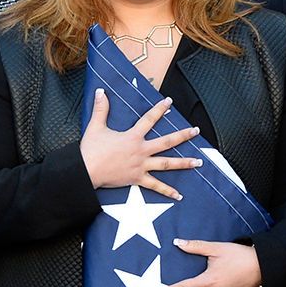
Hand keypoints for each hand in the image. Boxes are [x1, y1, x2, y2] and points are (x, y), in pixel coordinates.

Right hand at [80, 89, 201, 199]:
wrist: (86, 171)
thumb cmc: (90, 150)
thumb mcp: (95, 126)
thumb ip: (101, 108)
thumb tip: (99, 91)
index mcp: (132, 137)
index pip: (149, 119)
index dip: (159, 109)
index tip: (169, 102)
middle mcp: (141, 150)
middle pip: (167, 142)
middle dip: (183, 136)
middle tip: (196, 131)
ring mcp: (141, 166)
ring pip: (167, 164)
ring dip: (184, 163)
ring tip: (198, 162)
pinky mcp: (138, 179)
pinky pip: (156, 186)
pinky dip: (167, 191)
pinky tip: (179, 195)